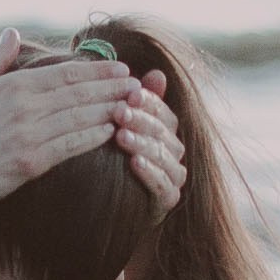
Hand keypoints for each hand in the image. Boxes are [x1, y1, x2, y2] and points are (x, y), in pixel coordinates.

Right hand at [0, 29, 139, 214]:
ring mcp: (29, 135)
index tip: (119, 69)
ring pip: (81, 118)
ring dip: (111, 110)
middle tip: (138, 85)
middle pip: (79, 93)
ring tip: (134, 105)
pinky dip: (95, 136)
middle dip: (113, 88)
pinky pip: (72, 145)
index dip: (96, 70)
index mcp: (11, 86)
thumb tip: (13, 32)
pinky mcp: (32, 162)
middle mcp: (24, 107)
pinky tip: (112, 131)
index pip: (64, 73)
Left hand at [112, 69, 185, 217]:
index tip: (129, 93)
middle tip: (120, 112)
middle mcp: (174, 151)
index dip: (148, 101)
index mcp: (165, 131)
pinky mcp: (168, 200)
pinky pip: (163, 184)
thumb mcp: (121, 128)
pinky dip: (150, 173)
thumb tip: (158, 72)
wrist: (105, 207)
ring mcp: (174, 176)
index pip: (163, 111)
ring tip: (121, 136)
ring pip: (163, 155)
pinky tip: (134, 163)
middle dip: (141, 120)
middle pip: (163, 131)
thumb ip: (136, 103)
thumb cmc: (112, 161)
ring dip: (143, 144)